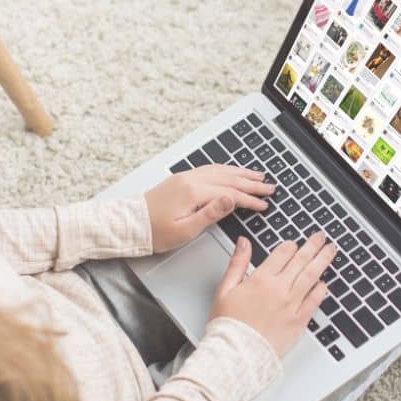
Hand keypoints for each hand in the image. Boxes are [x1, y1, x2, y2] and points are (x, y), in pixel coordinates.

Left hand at [145, 164, 274, 252]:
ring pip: (220, 170)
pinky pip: (209, 169)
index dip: (250, 199)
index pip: (231, 194)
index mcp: (194, 192)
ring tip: (257, 175)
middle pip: (229, 178)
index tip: (264, 204)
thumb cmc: (155, 232)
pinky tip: (231, 171)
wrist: (130, 224)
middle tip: (270, 186)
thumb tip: (231, 200)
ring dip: (241, 173)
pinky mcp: (181, 179)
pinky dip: (225, 170)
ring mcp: (185, 177)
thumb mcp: (185, 230)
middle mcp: (191, 180)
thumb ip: (211, 214)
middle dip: (251, 183)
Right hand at [210, 232, 335, 354]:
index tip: (294, 242)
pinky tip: (325, 283)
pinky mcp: (299, 321)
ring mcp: (292, 305)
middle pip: (301, 261)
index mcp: (261, 279)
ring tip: (331, 250)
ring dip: (323, 260)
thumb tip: (244, 242)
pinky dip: (321, 289)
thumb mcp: (225, 289)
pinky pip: (315, 301)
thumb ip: (237, 263)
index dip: (290, 245)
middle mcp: (280, 289)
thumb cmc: (229, 325)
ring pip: (312, 276)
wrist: (237, 353)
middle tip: (322, 237)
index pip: (282, 253)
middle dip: (313, 245)